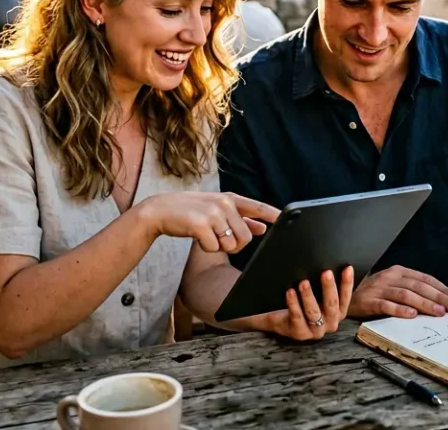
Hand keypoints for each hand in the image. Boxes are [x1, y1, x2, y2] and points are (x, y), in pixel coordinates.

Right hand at [141, 192, 279, 252]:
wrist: (160, 210)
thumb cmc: (191, 212)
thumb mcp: (217, 210)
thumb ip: (241, 218)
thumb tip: (263, 228)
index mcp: (230, 199)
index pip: (257, 207)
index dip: (273, 215)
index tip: (287, 220)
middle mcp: (224, 204)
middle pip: (245, 237)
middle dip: (235, 245)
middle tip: (219, 238)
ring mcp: (212, 214)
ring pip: (231, 245)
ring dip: (219, 247)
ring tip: (207, 234)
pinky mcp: (200, 225)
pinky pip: (214, 248)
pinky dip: (207, 248)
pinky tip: (197, 237)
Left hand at [254, 267, 354, 340]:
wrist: (282, 320)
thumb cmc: (303, 303)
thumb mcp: (317, 295)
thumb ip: (326, 285)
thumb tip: (332, 264)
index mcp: (338, 313)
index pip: (345, 297)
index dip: (347, 283)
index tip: (347, 268)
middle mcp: (330, 323)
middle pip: (331, 304)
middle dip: (329, 287)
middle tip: (326, 273)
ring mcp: (315, 331)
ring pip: (313, 312)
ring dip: (309, 296)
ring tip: (304, 282)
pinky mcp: (300, 333)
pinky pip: (297, 317)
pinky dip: (293, 303)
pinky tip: (290, 292)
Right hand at [348, 265, 447, 318]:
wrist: (343, 294)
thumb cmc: (373, 293)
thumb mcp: (393, 285)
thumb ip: (412, 290)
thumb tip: (439, 301)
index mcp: (398, 271)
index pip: (425, 279)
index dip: (441, 289)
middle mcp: (389, 277)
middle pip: (418, 286)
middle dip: (437, 297)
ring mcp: (378, 288)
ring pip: (405, 295)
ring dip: (424, 303)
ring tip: (438, 312)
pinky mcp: (368, 301)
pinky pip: (386, 305)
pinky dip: (400, 310)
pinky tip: (412, 315)